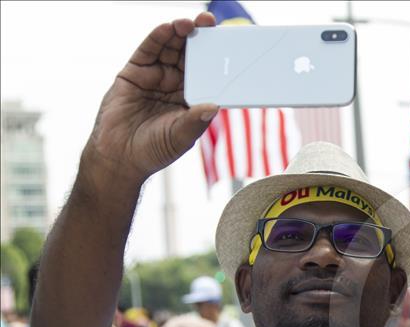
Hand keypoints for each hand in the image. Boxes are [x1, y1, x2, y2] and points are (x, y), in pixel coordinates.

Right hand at [85, 13, 218, 183]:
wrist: (119, 157)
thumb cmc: (154, 150)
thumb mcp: (181, 136)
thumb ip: (196, 120)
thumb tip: (215, 106)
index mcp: (191, 98)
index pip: (207, 73)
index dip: (216, 58)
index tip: (228, 44)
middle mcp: (175, 84)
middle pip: (189, 55)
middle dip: (199, 38)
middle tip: (209, 23)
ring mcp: (154, 76)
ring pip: (169, 49)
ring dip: (179, 33)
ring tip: (189, 23)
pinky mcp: (134, 73)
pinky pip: (147, 51)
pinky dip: (157, 38)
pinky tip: (167, 28)